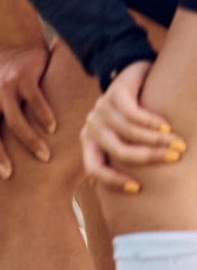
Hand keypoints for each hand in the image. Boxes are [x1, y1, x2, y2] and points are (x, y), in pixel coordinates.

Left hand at [0, 47, 58, 182]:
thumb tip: (1, 167)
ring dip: (28, 139)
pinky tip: (54, 128)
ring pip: (13, 119)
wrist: (18, 50)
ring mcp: (4, 88)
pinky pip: (33, 99)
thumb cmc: (9, 90)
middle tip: (7, 175)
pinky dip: (43, 114)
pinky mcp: (24, 78)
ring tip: (43, 156)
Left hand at [82, 61, 186, 192]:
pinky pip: (134, 114)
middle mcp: (92, 128)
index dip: (113, 181)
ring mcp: (100, 110)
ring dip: (158, 140)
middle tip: (175, 158)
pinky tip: (167, 127)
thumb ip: (130, 157)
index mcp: (91, 144)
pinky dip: (153, 123)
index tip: (138, 188)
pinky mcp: (113, 94)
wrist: (130, 78)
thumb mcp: (126, 139)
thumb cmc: (133, 119)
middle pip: (119, 151)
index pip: (94, 168)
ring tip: (178, 144)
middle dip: (149, 157)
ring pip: (130, 132)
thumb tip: (147, 190)